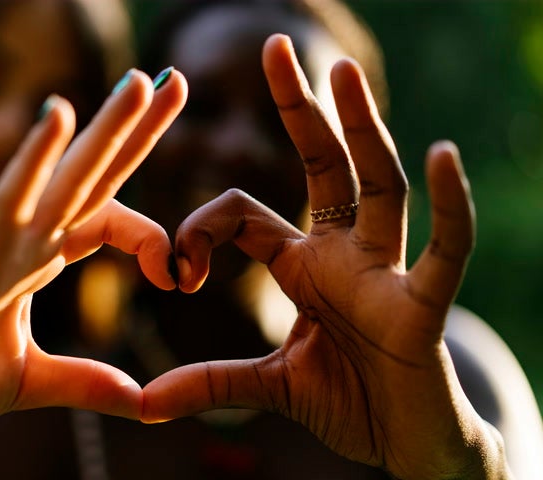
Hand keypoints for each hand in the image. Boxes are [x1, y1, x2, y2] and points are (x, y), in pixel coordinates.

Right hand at [0, 68, 186, 443]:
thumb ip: (84, 382)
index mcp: (40, 259)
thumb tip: (140, 403)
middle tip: (175, 80)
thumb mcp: (30, 382)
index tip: (180, 277)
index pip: (107, 220)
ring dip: (103, 128)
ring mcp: (2, 243)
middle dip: (136, 130)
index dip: (151, 238)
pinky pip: (9, 200)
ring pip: (64, 178)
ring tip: (141, 80)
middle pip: (94, 176)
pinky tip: (58, 113)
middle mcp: (27, 239)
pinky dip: (33, 159)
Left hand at [143, 36, 509, 478]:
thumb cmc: (347, 403)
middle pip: (323, 167)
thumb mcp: (269, 386)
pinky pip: (443, 249)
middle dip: (299, 110)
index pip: (245, 213)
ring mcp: (386, 273)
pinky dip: (448, 206)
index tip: (177, 271)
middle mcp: (346, 255)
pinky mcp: (423, 307)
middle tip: (274, 48)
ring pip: (378, 186)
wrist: (404, 445)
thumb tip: (143, 403)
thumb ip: (211, 382)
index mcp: (304, 265)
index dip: (202, 228)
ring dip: (362, 130)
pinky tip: (444, 155)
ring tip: (340, 72)